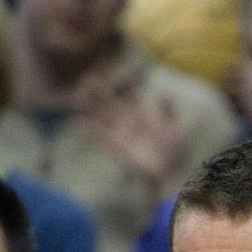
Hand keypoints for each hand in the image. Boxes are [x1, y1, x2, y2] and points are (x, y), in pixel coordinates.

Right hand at [73, 72, 186, 188]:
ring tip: (77, 97)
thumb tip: (164, 92)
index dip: (119, 86)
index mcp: (141, 115)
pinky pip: (101, 135)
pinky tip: (79, 122)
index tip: (115, 77)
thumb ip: (169, 111)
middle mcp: (128, 122)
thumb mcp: (174, 129)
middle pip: (110, 103)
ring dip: (90, 107)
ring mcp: (121, 134)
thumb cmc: (173, 153)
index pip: (127, 96)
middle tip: (87, 79)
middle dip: (99, 92)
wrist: (169, 174)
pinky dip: (90, 129)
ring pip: (102, 116)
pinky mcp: (117, 146)